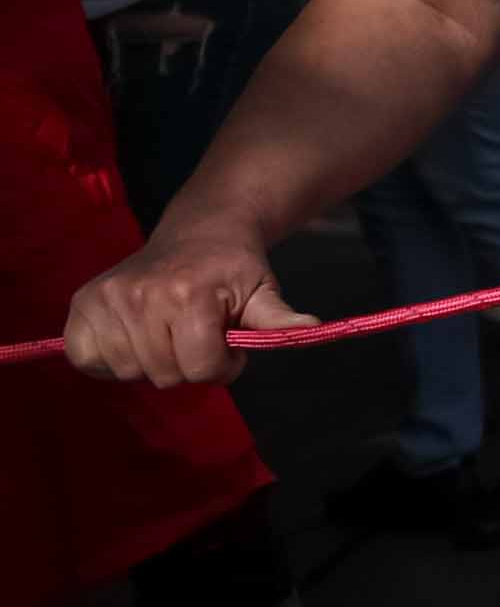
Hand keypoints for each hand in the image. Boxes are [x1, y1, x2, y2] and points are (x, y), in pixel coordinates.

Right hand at [63, 228, 316, 387]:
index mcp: (188, 294)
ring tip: (168, 334)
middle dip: (189, 365)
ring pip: (128, 372)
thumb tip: (310, 328)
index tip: (228, 345)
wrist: (200, 231)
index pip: (200, 368)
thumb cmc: (234, 267)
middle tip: (197, 336)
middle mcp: (140, 295)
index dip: (222, 365)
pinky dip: (108, 360)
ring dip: (152, 364)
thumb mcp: (263, 290)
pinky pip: (85, 359)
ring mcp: (106, 299)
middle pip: (165, 375)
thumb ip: (278, 318)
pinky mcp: (82, 304)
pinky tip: (133, 339)